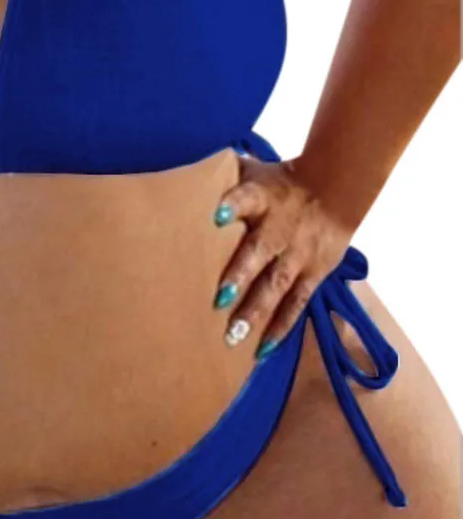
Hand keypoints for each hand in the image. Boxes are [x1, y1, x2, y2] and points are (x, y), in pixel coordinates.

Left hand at [210, 150, 354, 359]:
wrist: (334, 187)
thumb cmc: (278, 181)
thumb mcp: (253, 169)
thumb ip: (222, 174)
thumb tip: (183, 176)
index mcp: (261, 196)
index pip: (245, 197)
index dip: (231, 204)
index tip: (215, 216)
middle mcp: (279, 227)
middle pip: (260, 251)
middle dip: (240, 275)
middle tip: (217, 300)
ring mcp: (298, 253)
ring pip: (277, 284)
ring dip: (256, 311)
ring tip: (233, 336)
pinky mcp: (314, 272)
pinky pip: (297, 302)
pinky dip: (281, 326)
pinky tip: (262, 349)